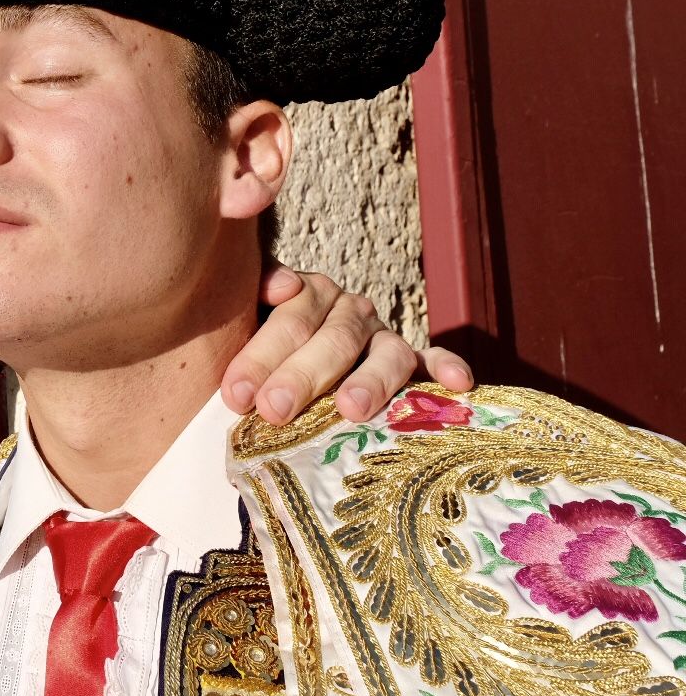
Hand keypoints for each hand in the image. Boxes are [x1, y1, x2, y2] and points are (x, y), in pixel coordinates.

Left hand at [221, 262, 474, 425]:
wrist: (284, 353)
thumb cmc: (259, 344)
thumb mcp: (246, 315)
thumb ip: (253, 293)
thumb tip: (281, 285)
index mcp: (307, 294)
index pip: (288, 320)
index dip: (260, 357)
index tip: (238, 394)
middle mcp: (349, 311)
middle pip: (332, 341)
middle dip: (301, 377)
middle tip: (275, 410)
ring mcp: (382, 337)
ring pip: (386, 354)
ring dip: (370, 381)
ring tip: (351, 409)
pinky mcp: (411, 362)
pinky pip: (433, 361)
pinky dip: (447, 367)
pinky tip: (458, 384)